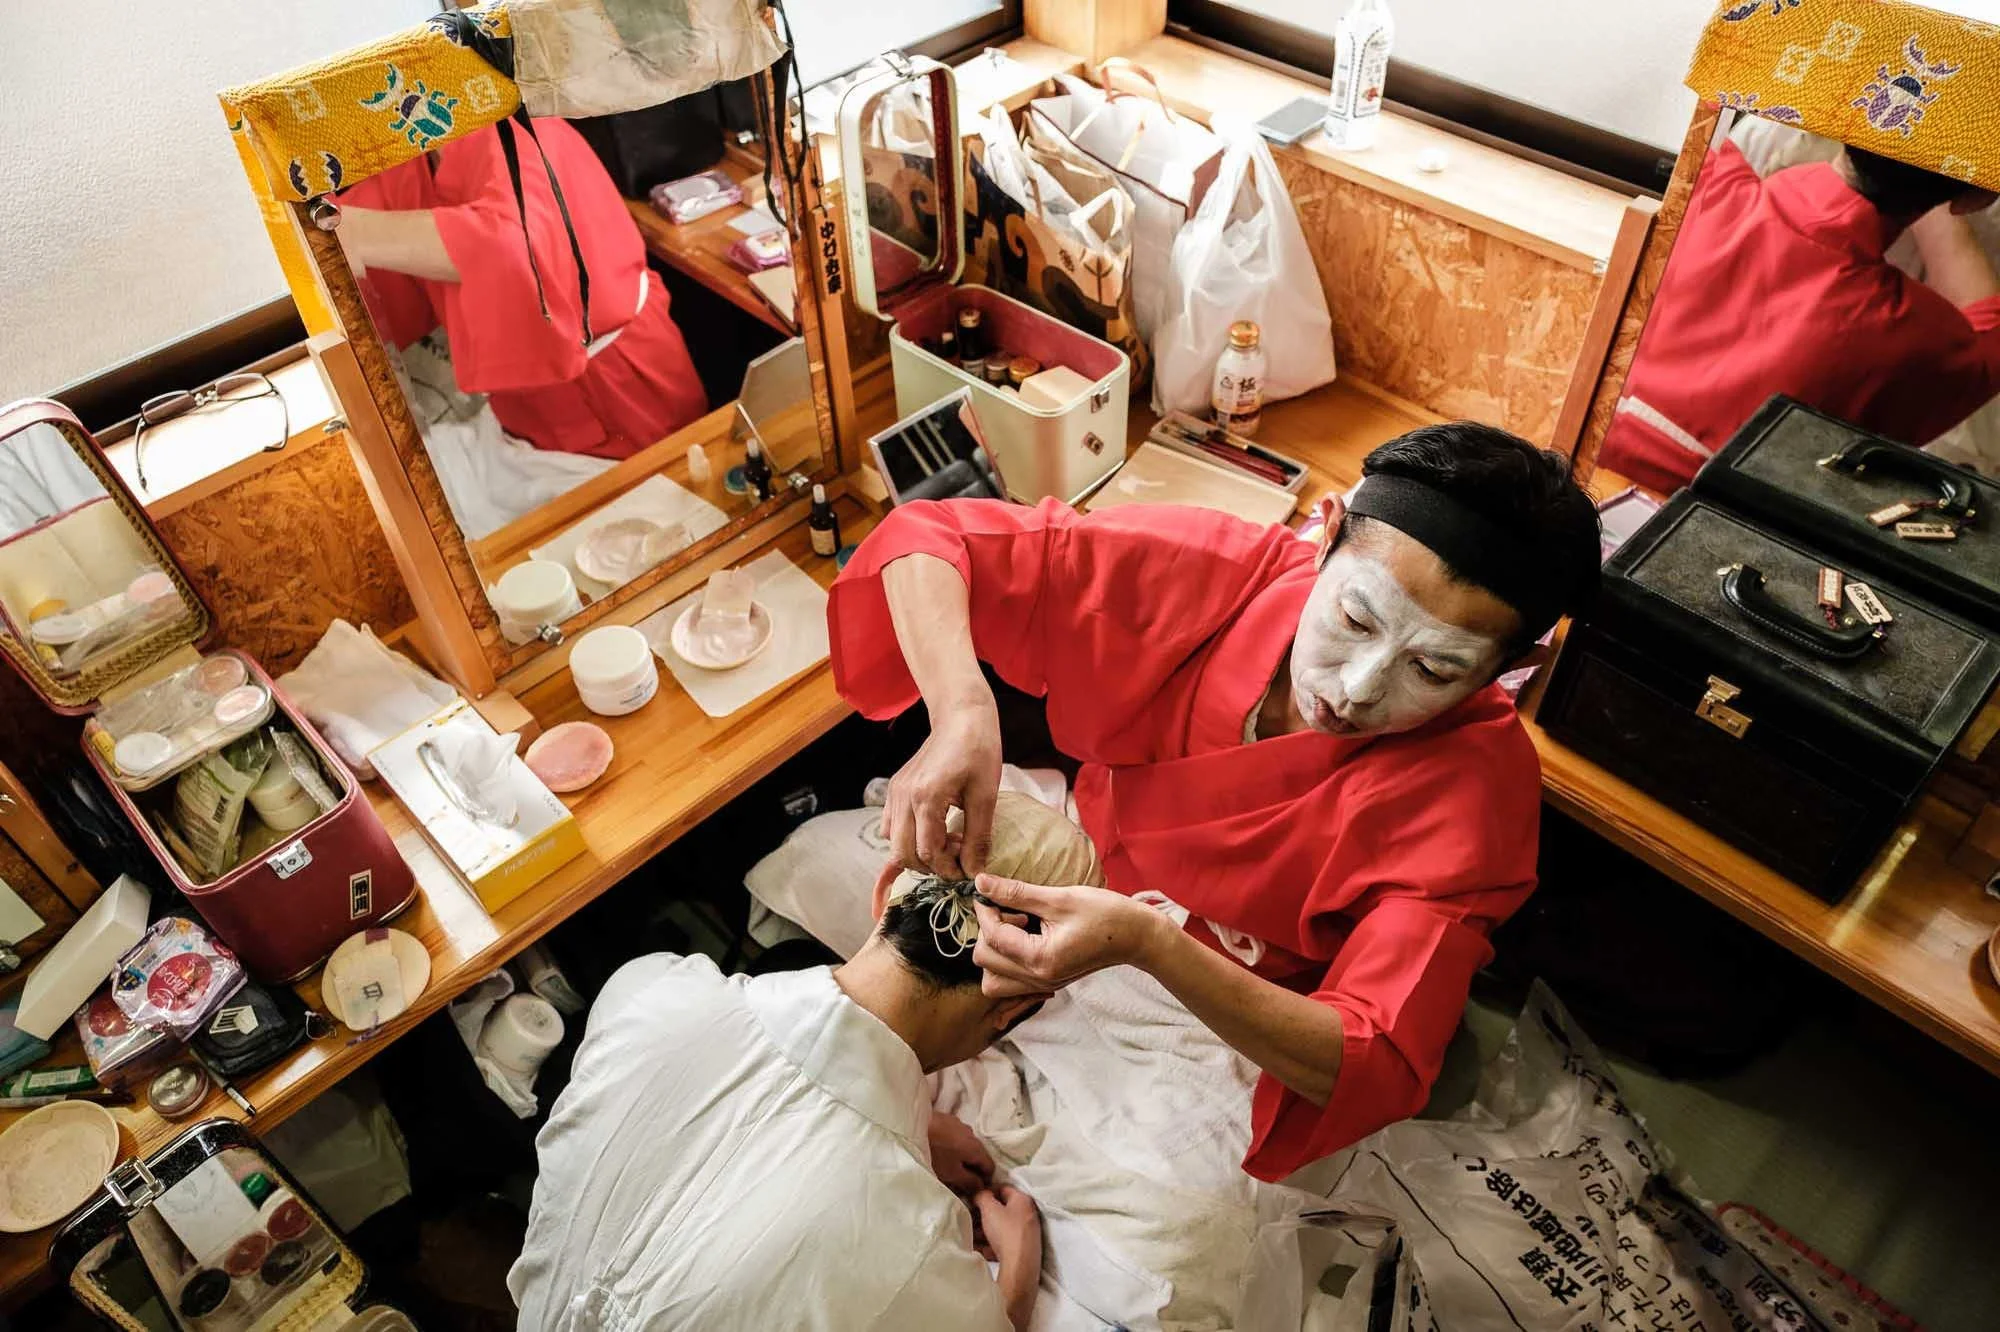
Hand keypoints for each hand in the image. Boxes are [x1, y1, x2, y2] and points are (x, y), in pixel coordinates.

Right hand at [885, 695, 1001, 878]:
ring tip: (948, 842)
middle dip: (930, 865)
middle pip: (903, 853)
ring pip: (893, 843)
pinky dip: (908, 837)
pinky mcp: (894, 789)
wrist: (961, 717)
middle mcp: (903, 797)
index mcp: (926, 797)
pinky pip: (890, 826)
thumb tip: (974, 871)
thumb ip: (977, 837)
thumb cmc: (978, 751)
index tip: (967, 870)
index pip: (928, 852)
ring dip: (918, 853)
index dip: (948, 869)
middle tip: (958, 858)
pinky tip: (934, 829)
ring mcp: (894, 792)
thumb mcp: (986, 796)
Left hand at [927, 1111, 993, 1195]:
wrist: (911, 1126)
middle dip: (971, 1168)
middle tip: (958, 1181)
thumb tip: (982, 1187)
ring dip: (960, 1155)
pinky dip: (951, 1145)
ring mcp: (958, 1124)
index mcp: (977, 1148)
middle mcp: (972, 1133)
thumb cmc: (933, 1153)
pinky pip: (954, 1136)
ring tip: (946, 1165)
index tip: (974, 1190)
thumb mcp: (952, 1173)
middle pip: (978, 1155)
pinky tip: (938, 1150)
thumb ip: (970, 1182)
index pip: (990, 1166)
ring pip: (965, 1144)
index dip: (984, 1180)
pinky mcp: (945, 1119)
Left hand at [971, 875, 1163, 998]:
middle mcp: (1039, 979)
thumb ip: (1016, 893)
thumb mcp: (1059, 898)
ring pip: (993, 982)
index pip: (993, 938)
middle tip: (1010, 910)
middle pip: (986, 963)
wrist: (1137, 936)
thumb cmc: (1105, 914)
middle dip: (989, 932)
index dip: (985, 911)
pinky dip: (1005, 968)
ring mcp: (1043, 986)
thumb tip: (981, 883)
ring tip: (1016, 928)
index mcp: (1041, 959)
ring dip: (994, 953)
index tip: (988, 891)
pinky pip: (1011, 987)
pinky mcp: (1048, 983)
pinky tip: (1020, 943)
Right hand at [973, 1184, 1041, 1275]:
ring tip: (971, 1237)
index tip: (973, 1199)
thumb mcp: (989, 1209)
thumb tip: (980, 1194)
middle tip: (969, 1220)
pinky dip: (992, 1245)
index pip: (1003, 1188)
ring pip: (1001, 1228)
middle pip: (1001, 1210)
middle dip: (983, 1215)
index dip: (986, 1192)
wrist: (1019, 1267)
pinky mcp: (1023, 1250)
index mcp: (1023, 1200)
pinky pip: (1004, 1243)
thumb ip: (982, 1196)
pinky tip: (981, 1250)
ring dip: (985, 1232)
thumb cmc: (1006, 1233)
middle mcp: (1028, 1215)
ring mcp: (1027, 1234)